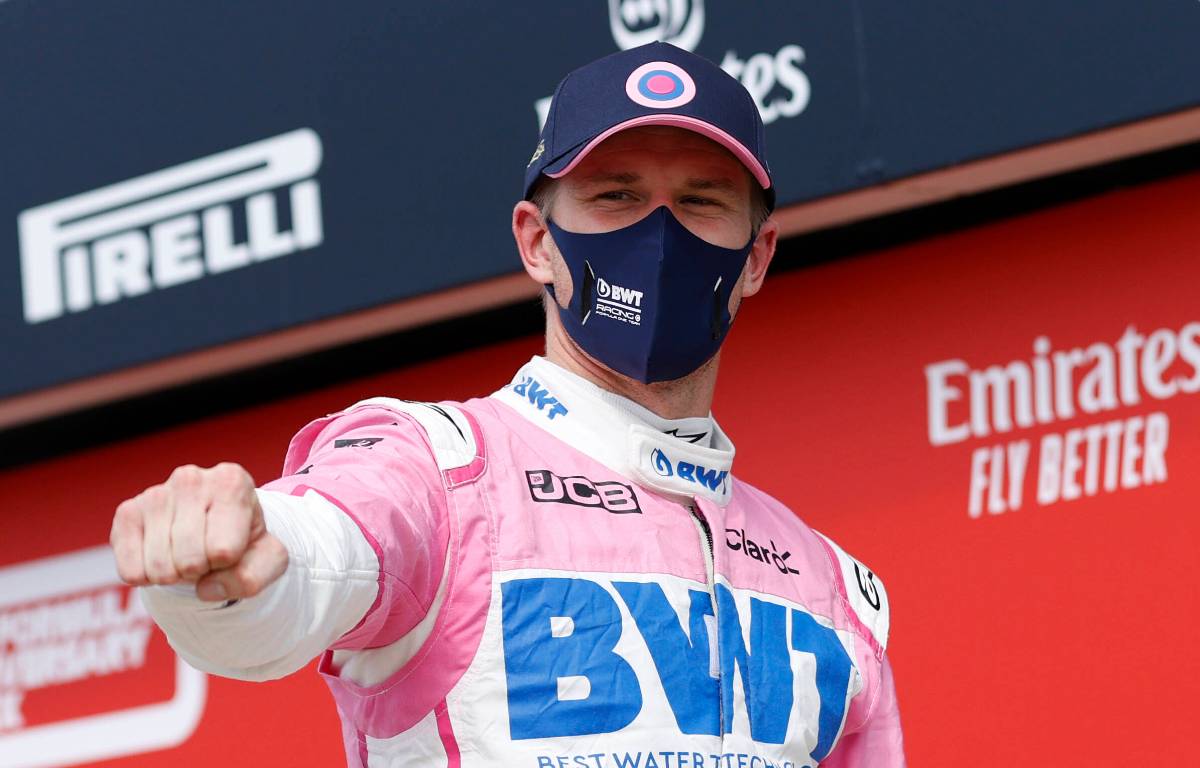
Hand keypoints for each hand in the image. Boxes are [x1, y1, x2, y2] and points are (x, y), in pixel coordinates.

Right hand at [110, 463, 287, 601]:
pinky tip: (161, 555)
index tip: (231, 547)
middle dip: (201, 571)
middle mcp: (190, 479)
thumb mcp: (268, 559)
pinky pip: (131, 571)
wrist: (213, 530)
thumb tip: (206, 588)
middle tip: (206, 554)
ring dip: (175, 575)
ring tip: (186, 553)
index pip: (224, 551)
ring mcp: (155, 494)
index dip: (228, 563)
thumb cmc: (244, 541)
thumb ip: (253, 577)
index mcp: (232, 482)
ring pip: (159, 568)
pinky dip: (148, 578)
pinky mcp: (127, 514)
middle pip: (190, 561)